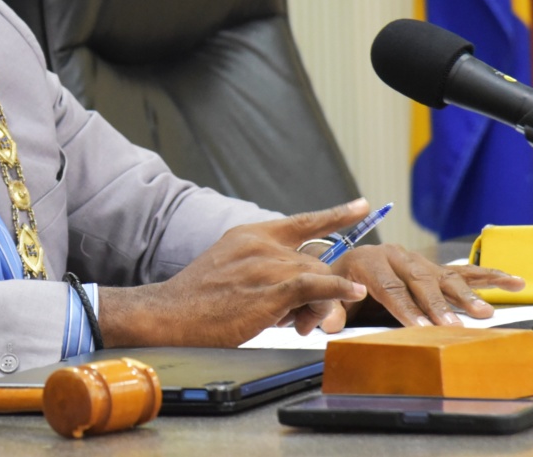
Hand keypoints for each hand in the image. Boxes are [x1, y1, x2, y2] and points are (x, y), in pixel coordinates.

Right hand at [98, 199, 371, 348]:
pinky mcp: (272, 289)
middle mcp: (262, 243)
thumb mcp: (233, 271)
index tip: (361, 206)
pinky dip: (338, 290)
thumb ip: (268, 273)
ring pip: (318, 277)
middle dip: (319, 290)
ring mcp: (268, 264)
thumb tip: (303, 296)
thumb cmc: (200, 301)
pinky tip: (354, 292)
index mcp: (251, 234)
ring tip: (299, 326)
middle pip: (315, 261)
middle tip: (304, 320)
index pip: (302, 221)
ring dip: (319, 305)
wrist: (171, 314)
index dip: (335, 214)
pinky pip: (316, 286)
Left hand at [326, 244, 525, 328]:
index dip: (405, 308)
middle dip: (439, 306)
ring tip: (486, 314)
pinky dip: (491, 277)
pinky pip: (465, 272)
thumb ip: (330, 308)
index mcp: (369, 261)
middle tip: (455, 328)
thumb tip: (328, 324)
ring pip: (446, 277)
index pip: (389, 288)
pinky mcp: (436, 268)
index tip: (421, 328)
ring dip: (467, 295)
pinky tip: (515, 282)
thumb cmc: (340, 281)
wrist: (346, 261)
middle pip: (421, 282)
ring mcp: (419, 261)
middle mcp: (397, 256)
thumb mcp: (328, 292)